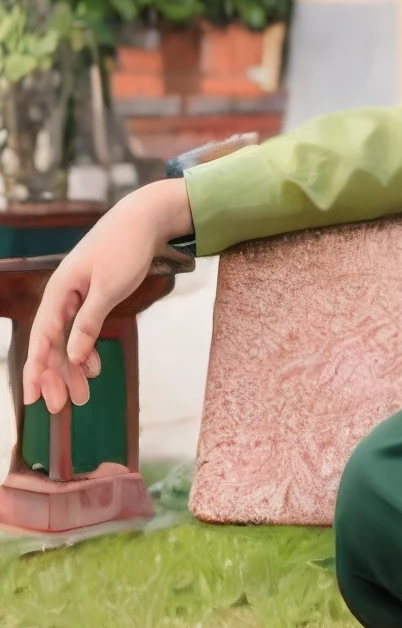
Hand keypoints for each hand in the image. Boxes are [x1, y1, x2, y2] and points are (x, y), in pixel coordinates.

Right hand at [21, 179, 193, 414]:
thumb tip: (74, 355)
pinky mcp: (91, 296)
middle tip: (61, 408)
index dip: (36, 368)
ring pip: (67, 339)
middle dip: (55, 376)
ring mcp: (76, 296)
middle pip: (53, 343)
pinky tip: (95, 368)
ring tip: (82, 397)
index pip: (43, 337)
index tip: (32, 397)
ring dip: (72, 368)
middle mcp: (63, 295)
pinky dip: (86, 350)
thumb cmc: (126, 249)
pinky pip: (81, 329)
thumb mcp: (110, 287)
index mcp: (60, 291)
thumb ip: (90, 321)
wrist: (143, 219)